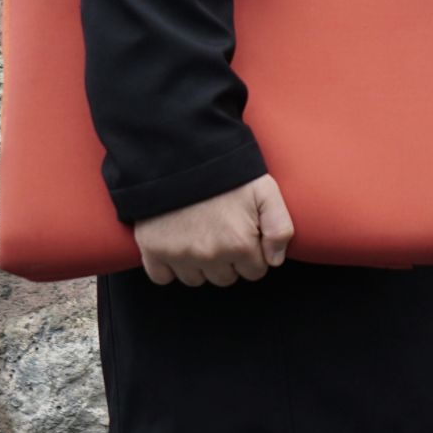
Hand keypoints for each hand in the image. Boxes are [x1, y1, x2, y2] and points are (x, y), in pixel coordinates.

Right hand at [133, 174, 293, 285]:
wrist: (179, 153)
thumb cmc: (226, 172)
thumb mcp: (265, 191)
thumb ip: (280, 228)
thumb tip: (275, 260)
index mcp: (239, 244)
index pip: (254, 272)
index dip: (251, 254)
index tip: (243, 235)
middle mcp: (210, 256)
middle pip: (225, 278)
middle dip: (227, 261)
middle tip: (220, 232)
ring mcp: (179, 255)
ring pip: (195, 280)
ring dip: (199, 265)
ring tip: (198, 235)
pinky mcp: (152, 251)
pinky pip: (162, 277)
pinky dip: (167, 267)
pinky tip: (174, 245)